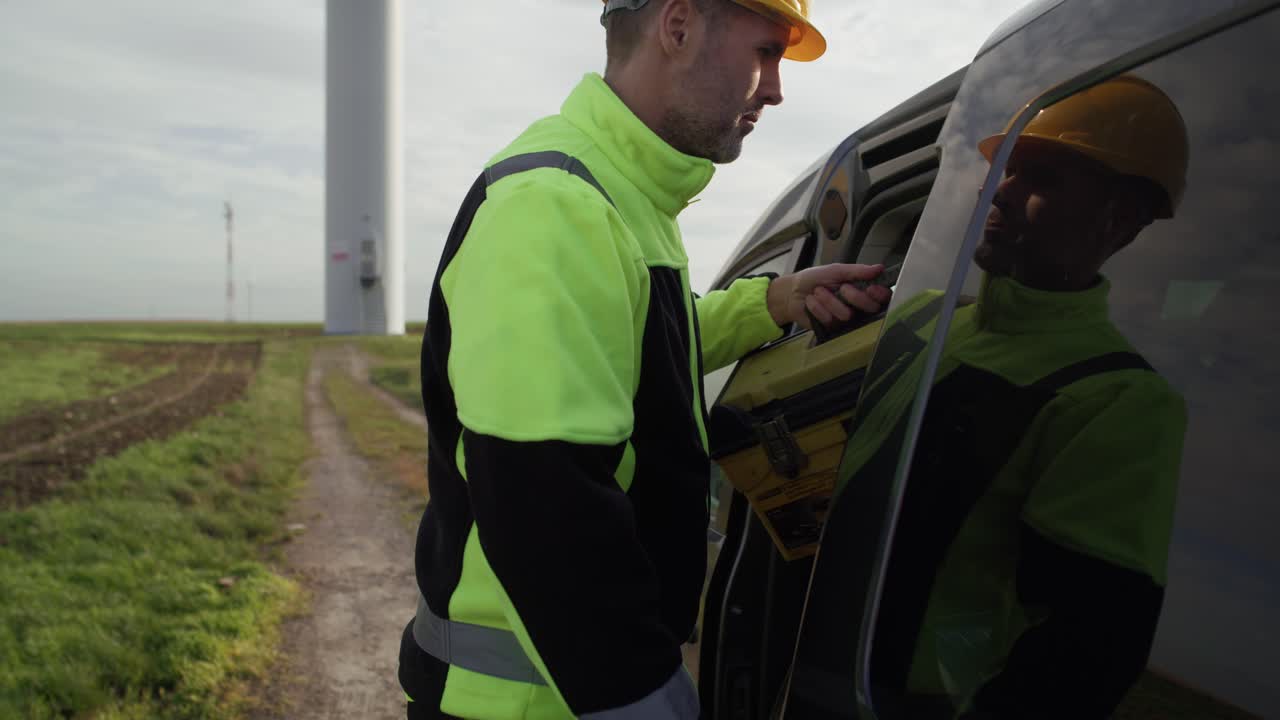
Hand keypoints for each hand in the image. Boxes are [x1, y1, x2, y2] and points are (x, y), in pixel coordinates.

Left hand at [766, 263, 892, 329]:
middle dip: (855, 297)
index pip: (882, 296)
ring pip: (847, 314)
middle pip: (870, 308)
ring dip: (829, 300)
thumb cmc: (813, 279)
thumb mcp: (835, 270)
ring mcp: (844, 318)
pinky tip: (812, 302)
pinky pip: (830, 320)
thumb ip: (856, 271)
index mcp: (860, 289)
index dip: (880, 294)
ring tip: (819, 292)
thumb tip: (878, 268)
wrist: (791, 292)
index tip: (872, 288)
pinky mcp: (830, 327)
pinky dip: (818, 307)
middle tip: (842, 288)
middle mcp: (856, 305)